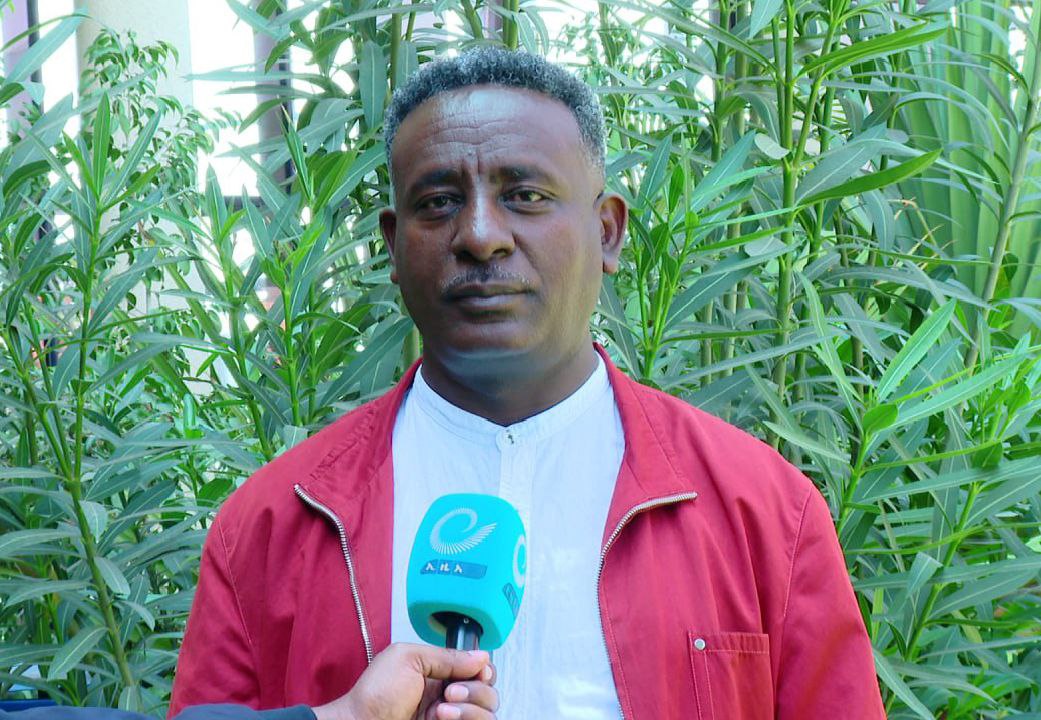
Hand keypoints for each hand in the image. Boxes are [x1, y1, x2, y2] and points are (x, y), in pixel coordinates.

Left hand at [311, 642, 497, 719]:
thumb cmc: (374, 693)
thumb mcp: (408, 658)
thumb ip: (447, 656)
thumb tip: (483, 657)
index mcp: (441, 674)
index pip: (481, 671)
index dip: (483, 671)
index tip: (476, 671)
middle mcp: (450, 697)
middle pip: (489, 693)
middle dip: (476, 690)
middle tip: (450, 692)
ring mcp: (451, 719)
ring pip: (487, 714)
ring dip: (470, 709)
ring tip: (441, 710)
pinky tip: (441, 717)